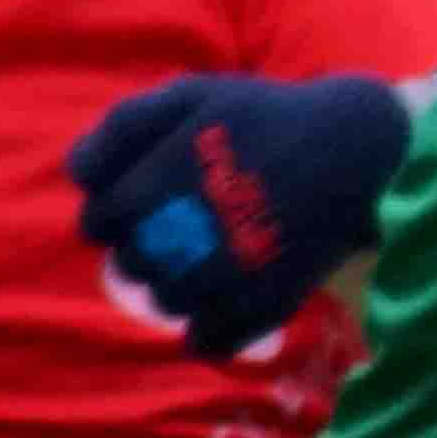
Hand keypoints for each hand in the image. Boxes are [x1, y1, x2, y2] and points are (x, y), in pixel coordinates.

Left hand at [69, 73, 412, 361]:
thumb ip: (122, 128)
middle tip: (187, 225)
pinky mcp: (259, 309)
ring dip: (179, 285)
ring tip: (215, 256)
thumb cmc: (266, 115)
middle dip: (148, 247)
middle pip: (130, 267)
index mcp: (146, 192)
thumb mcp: (189, 94)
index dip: (115, 213)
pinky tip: (224, 303)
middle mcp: (174, 244)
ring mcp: (219, 283)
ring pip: (168, 304)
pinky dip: (207, 331)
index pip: (96, 223)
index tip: (146, 201)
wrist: (356, 147)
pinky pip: (208, 343)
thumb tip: (81, 176)